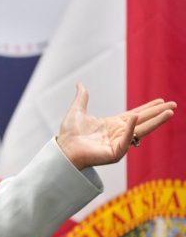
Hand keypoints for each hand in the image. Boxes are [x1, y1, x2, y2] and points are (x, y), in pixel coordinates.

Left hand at [56, 83, 176, 169]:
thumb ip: (82, 98)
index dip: (148, 108)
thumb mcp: (77, 111)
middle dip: (158, 113)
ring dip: (156, 122)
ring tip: (169, 112)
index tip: (161, 101)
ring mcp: (118, 143)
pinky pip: (126, 139)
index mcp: (113, 124)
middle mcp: (118, 133)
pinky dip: (131, 129)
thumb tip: (80, 84)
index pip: (135, 114)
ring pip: (141, 130)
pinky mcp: (115, 153)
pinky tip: (135, 118)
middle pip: (143, 121)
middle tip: (174, 105)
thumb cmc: (69, 134)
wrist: (63, 149)